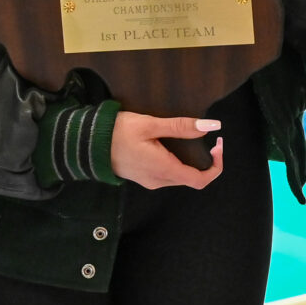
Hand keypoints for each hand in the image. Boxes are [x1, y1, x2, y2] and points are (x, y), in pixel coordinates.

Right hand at [109, 112, 224, 189]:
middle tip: (209, 139)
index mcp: (164, 169)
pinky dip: (177, 162)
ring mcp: (150, 181)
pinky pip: (167, 174)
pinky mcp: (143, 177)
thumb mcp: (151, 124)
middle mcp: (159, 180)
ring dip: (190, 161)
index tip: (217, 145)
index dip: (215, 165)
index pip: (201, 180)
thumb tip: (210, 126)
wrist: (88, 145)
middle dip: (204, 161)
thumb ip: (181, 126)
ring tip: (191, 139)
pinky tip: (171, 145)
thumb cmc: (117, 133)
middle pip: (192, 178)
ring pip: (180, 176)